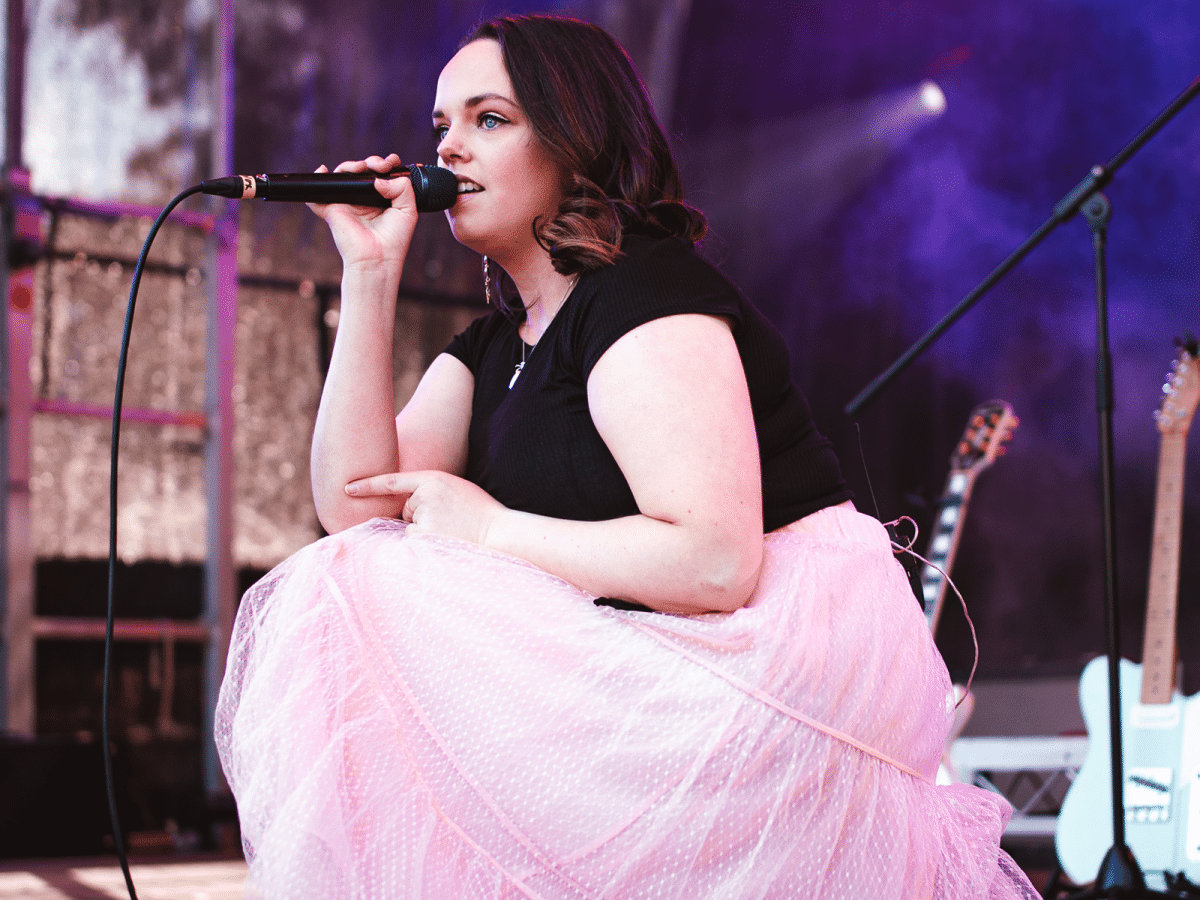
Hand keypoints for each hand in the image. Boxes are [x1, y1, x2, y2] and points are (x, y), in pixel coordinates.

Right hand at [307, 153, 419, 269]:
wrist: (378, 259)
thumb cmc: (394, 240)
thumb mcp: (408, 211)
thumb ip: (403, 188)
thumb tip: (379, 178)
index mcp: (381, 198)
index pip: (381, 174)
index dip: (385, 163)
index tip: (392, 162)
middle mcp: (363, 199)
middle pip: (362, 170)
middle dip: (371, 161)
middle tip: (380, 165)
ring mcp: (347, 203)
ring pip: (343, 175)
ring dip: (352, 165)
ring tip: (362, 167)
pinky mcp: (332, 209)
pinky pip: (318, 195)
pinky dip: (318, 180)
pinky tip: (323, 170)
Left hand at [345, 470, 503, 545]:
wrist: (498, 531)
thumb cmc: (479, 513)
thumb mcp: (454, 491)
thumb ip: (429, 493)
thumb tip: (405, 510)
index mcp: (433, 478)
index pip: (392, 481)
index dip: (368, 484)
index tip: (347, 488)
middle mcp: (425, 494)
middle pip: (406, 509)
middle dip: (420, 516)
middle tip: (450, 519)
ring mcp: (423, 514)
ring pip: (410, 526)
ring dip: (424, 530)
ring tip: (452, 529)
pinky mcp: (424, 534)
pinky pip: (414, 539)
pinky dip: (426, 542)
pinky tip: (446, 539)